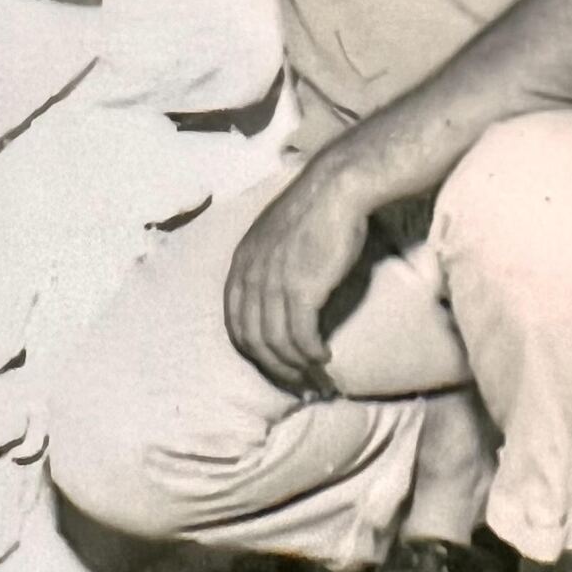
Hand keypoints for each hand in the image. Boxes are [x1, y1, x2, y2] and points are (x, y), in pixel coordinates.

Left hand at [223, 161, 370, 396]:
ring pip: (277, 344)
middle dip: (275, 368)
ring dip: (296, 367)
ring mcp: (274, 284)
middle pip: (253, 341)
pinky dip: (312, 354)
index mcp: (241, 264)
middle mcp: (251, 277)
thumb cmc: (315, 209)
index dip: (254, 351)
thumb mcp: (276, 237)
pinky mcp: (301, 290)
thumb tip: (279, 298)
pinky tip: (325, 358)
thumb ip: (270, 266)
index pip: (235, 324)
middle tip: (296, 383)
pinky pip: (301, 337)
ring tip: (315, 377)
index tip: (274, 365)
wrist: (336, 188)